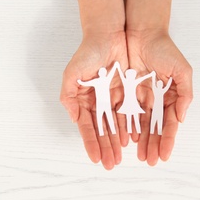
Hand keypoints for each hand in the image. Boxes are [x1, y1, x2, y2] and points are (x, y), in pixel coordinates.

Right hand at [60, 32, 128, 169]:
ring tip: (119, 158)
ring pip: (116, 125)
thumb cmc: (87, 52)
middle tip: (109, 164)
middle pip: (102, 130)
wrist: (109, 34)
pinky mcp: (127, 93)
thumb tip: (73, 118)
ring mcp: (112, 99)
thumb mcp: (71, 73)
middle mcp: (97, 103)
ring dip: (117, 142)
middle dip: (105, 148)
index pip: (87, 127)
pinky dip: (129, 127)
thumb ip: (68, 96)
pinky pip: (129, 114)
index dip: (91, 143)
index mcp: (83, 101)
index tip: (95, 158)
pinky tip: (130, 141)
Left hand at [126, 30, 192, 164]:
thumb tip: (181, 118)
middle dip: (152, 145)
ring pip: (138, 124)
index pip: (168, 124)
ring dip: (139, 141)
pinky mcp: (123, 92)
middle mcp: (154, 100)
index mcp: (169, 97)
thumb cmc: (164, 49)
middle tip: (149, 161)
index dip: (167, 140)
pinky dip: (125, 126)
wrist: (141, 34)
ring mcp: (138, 97)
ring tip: (138, 155)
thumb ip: (185, 94)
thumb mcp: (182, 70)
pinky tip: (125, 139)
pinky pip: (123, 113)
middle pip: (153, 128)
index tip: (163, 156)